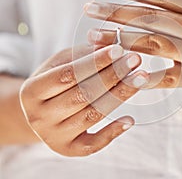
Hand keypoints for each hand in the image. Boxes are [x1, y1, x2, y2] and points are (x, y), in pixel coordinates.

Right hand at [20, 44, 148, 155]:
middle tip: (136, 60)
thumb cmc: (54, 82)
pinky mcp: (68, 149)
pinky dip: (112, 132)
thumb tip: (113, 42)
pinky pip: (93, 144)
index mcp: (31, 91)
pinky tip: (130, 119)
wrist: (41, 112)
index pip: (69, 74)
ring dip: (120, 95)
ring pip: (92, 115)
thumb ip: (84, 53)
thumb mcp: (61, 62)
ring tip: (140, 79)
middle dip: (113, 75)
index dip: (95, 62)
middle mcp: (38, 116)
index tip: (119, 49)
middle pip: (83, 94)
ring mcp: (52, 136)